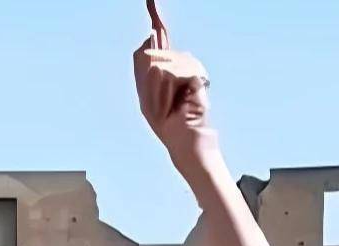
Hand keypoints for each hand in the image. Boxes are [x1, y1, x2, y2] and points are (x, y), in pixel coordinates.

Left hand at [134, 0, 218, 178]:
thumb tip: (150, 35)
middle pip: (147, 55)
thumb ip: (142, 66)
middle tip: (160, 106)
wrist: (183, 139)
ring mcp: (189, 65)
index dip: (154, 13)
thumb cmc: (165, 122)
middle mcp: (179, 59)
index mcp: (165, 63)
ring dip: (157, 94)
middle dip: (146, 86)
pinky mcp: (196, 72)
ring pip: (157, 67)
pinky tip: (177, 102)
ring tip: (169, 107)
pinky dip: (167, 93)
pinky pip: (170, 74)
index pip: (160, 33)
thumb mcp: (145, 96)